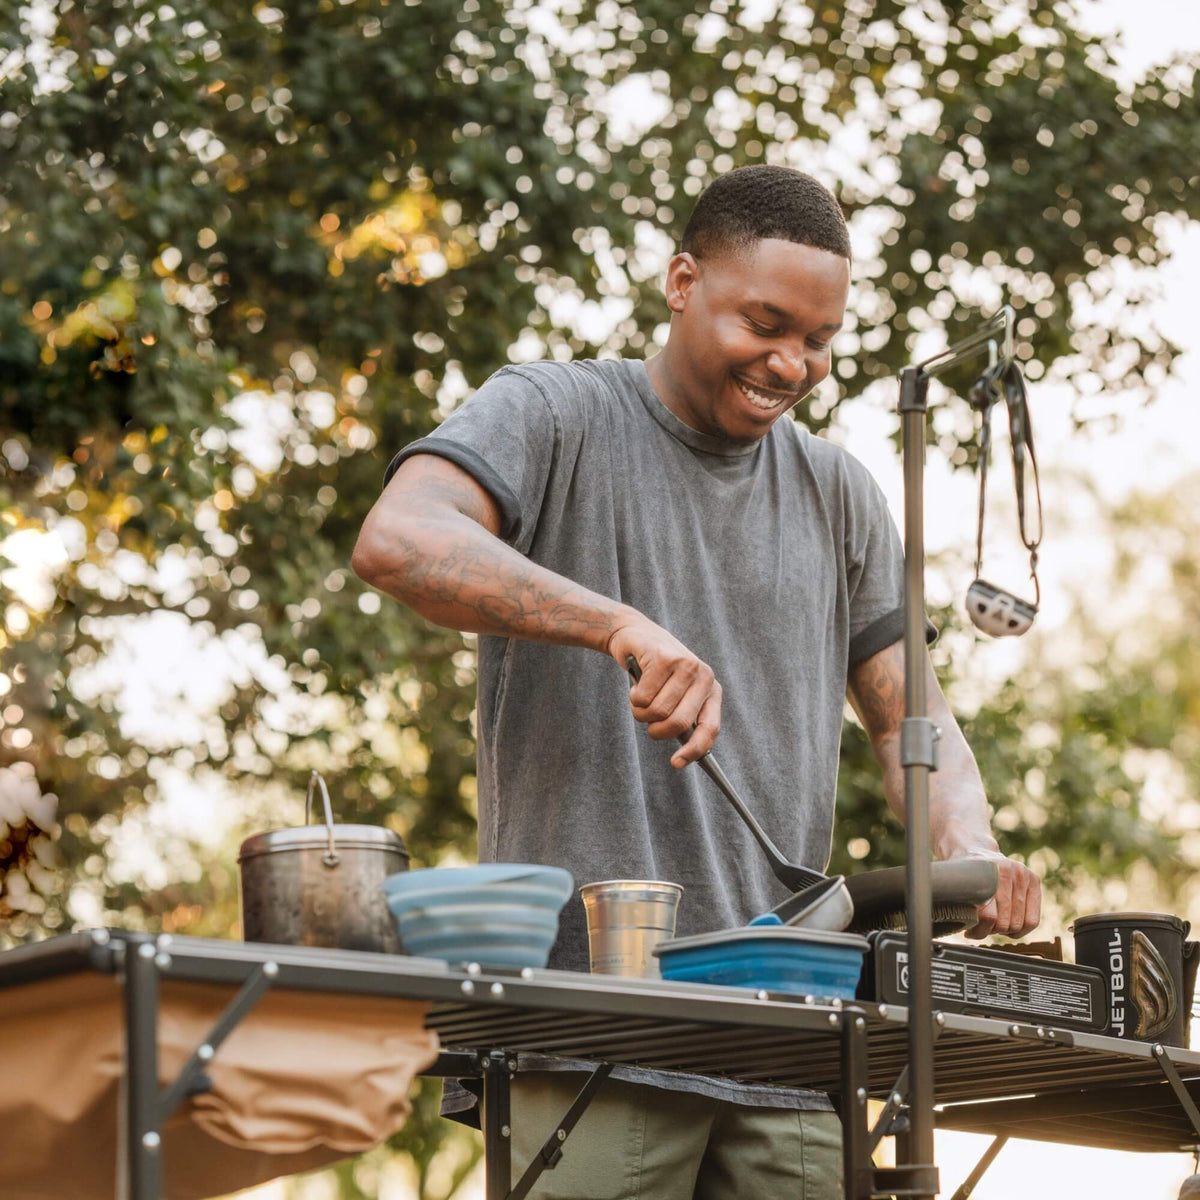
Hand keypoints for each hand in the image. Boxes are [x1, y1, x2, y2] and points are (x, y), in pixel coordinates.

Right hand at [606, 620, 721, 766]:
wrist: (635, 635)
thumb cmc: (655, 672)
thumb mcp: (675, 694)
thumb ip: (682, 717)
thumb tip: (684, 756)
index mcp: (711, 689)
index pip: (710, 728)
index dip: (694, 750)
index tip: (676, 763)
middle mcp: (703, 676)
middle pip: (677, 723)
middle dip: (656, 730)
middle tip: (647, 721)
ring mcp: (685, 665)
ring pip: (656, 711)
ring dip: (640, 712)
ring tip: (640, 697)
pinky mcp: (663, 658)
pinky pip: (642, 698)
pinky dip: (633, 697)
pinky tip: (636, 683)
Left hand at [954, 849, 1040, 939]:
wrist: (975, 849)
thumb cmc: (965, 873)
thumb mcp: (956, 884)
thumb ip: (961, 903)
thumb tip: (968, 929)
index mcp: (985, 873)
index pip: (988, 915)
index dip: (978, 929)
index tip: (969, 932)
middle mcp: (1007, 870)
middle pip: (1004, 922)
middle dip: (990, 931)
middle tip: (980, 929)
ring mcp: (1022, 874)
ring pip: (1018, 923)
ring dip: (1004, 931)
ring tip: (993, 927)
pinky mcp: (1034, 879)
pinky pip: (1033, 919)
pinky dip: (1021, 930)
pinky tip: (1009, 930)